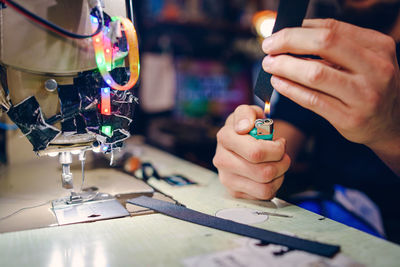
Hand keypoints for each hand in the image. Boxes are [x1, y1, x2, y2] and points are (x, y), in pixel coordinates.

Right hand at [213, 105, 290, 199]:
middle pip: (264, 172)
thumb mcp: (250, 113)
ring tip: (277, 165)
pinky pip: (263, 195)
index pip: (257, 152)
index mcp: (225, 137)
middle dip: (282, 163)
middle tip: (282, 155)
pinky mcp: (233, 192)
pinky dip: (273, 186)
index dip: (276, 149)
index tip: (279, 142)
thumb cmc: (250, 127)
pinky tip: (269, 175)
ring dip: (278, 175)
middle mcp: (221, 159)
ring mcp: (226, 178)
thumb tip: (244, 127)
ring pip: (265, 187)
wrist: (243, 143)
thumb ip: (247, 113)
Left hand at [262, 19, 399, 173]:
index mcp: (379, 46)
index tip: (277, 34)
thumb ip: (338, 45)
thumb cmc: (370, 86)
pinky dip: (290, 89)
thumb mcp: (366, 59)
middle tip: (268, 47)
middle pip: (324, 43)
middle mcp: (376, 69)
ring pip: (315, 73)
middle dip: (289, 42)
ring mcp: (364, 95)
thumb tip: (294, 34)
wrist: (391, 123)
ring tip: (270, 65)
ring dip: (285, 66)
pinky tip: (278, 83)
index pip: (332, 28)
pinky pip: (312, 100)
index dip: (298, 30)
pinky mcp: (349, 118)